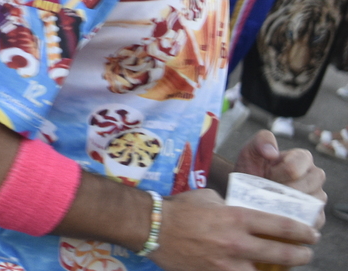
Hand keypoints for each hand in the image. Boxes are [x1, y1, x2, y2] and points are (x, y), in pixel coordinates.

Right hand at [148, 187, 318, 270]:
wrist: (152, 227)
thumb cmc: (178, 209)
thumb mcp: (208, 198)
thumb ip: (228, 205)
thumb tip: (237, 209)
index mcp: (236, 218)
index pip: (280, 225)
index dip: (301, 231)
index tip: (310, 233)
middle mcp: (236, 243)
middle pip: (281, 254)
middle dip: (300, 255)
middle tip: (306, 253)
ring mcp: (227, 264)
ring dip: (278, 270)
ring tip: (283, 266)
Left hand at [235, 129, 326, 225]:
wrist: (245, 192)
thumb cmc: (251, 169)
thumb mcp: (250, 151)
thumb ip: (261, 141)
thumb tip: (272, 152)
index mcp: (303, 158)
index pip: (294, 169)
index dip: (275, 175)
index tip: (264, 175)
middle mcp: (315, 177)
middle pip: (305, 187)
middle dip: (281, 190)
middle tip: (266, 191)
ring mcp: (318, 197)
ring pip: (310, 205)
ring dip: (287, 206)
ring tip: (271, 202)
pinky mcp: (316, 217)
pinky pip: (312, 222)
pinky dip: (294, 220)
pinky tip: (278, 215)